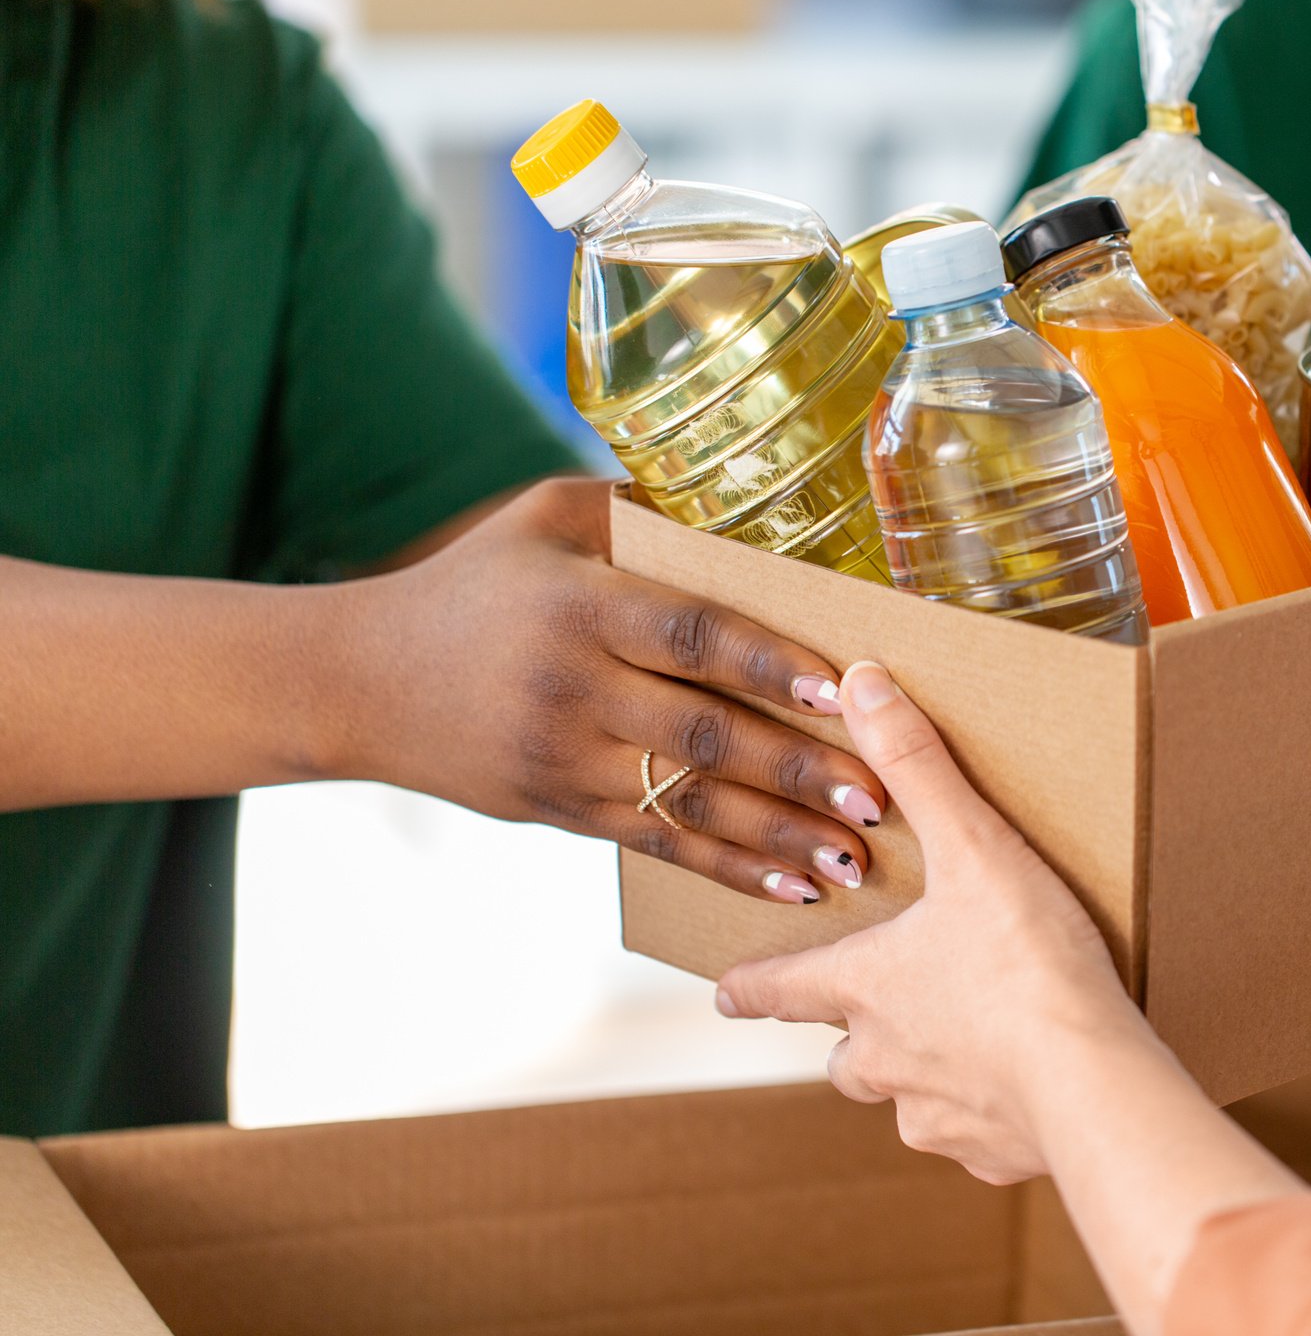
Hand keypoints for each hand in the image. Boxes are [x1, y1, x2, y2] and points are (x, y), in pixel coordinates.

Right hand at [345, 478, 885, 902]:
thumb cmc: (475, 582)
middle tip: (881, 795)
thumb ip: (634, 507)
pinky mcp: (560, 811)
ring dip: (779, 836)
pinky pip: (658, 845)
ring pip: (688, 804)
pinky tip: (794, 886)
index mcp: (580, 604)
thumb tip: (740, 495)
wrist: (357, 680)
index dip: (769, 662)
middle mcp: (573, 687)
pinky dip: (730, 869)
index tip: (841, 687)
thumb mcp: (541, 518)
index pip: (691, 635)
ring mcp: (564, 759)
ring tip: (857, 855)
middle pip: (703, 732)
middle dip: (797, 769)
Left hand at [715, 661, 1156, 1183]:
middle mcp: (885, 1061)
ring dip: (931, 1075)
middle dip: (860, 1036)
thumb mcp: (973, 848)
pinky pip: (980, 1135)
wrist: (1091, 1086)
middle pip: (846, 1056)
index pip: (783, 988)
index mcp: (866, 988)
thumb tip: (859, 683)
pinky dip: (995, 1111)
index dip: (751, 987)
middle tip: (892, 1013)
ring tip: (981, 1044)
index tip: (725, 994)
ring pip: (910, 1100)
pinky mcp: (993, 1156)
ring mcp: (936, 1117)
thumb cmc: (1026, 967)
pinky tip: (1032, 1088)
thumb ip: (918, 765)